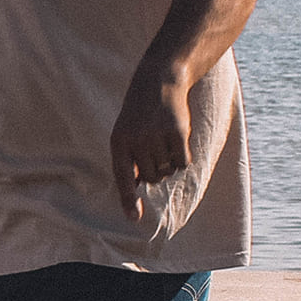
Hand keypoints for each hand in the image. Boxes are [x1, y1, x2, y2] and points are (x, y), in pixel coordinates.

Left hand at [110, 67, 191, 221]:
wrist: (158, 82)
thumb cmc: (139, 115)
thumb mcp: (124, 134)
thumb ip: (127, 161)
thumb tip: (136, 189)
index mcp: (118, 142)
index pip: (123, 178)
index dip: (128, 200)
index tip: (134, 218)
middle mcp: (136, 140)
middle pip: (151, 178)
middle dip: (155, 171)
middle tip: (154, 149)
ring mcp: (157, 135)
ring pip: (167, 171)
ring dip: (169, 163)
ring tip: (164, 142)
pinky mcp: (177, 132)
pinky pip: (182, 162)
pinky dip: (182, 158)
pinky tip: (177, 141)